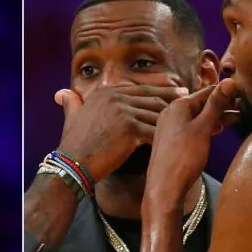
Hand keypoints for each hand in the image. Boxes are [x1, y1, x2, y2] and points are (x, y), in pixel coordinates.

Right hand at [55, 84, 189, 182]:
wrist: (72, 163)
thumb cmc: (73, 145)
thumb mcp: (72, 117)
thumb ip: (72, 103)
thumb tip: (62, 93)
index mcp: (106, 92)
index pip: (140, 88)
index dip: (160, 91)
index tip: (175, 92)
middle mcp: (115, 97)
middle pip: (152, 98)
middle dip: (172, 101)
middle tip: (189, 104)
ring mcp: (123, 111)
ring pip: (157, 114)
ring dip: (174, 120)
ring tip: (188, 123)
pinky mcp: (130, 128)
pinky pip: (155, 130)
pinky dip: (167, 136)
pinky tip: (178, 140)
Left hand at [145, 79, 238, 207]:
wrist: (164, 187)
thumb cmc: (184, 157)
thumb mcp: (203, 128)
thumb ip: (216, 105)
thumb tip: (229, 80)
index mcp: (178, 106)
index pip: (207, 91)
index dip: (226, 91)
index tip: (244, 92)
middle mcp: (171, 112)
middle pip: (202, 103)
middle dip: (223, 104)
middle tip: (245, 106)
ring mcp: (170, 127)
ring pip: (198, 116)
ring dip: (217, 116)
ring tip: (238, 118)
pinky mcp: (172, 141)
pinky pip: (192, 127)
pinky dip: (207, 126)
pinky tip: (218, 130)